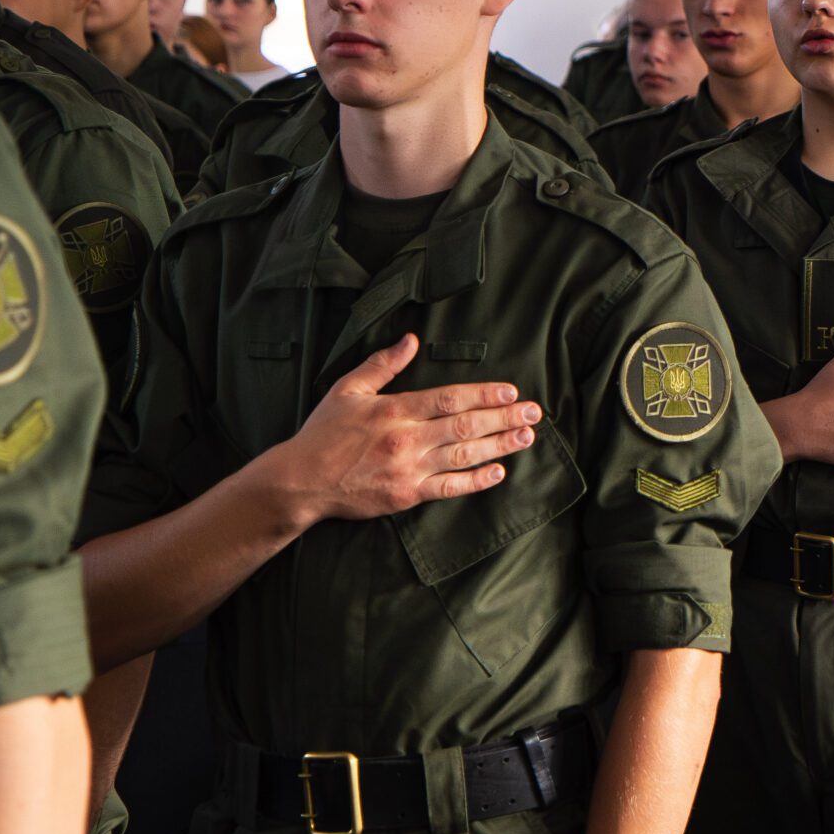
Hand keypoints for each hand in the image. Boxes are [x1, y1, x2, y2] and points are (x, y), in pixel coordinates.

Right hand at [266, 335, 537, 524]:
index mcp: (395, 409)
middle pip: (466, 425)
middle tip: (534, 413)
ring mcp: (409, 469)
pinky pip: (450, 487)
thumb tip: (411, 339)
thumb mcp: (348, 389)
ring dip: (500, 446)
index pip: (451, 398)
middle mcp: (406, 438)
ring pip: (464, 455)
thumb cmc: (323, 433)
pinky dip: (476, 480)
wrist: (300, 482)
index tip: (511, 391)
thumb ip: (383, 364)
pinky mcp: (407, 495)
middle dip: (504, 418)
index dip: (485, 394)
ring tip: (526, 437)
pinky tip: (498, 472)